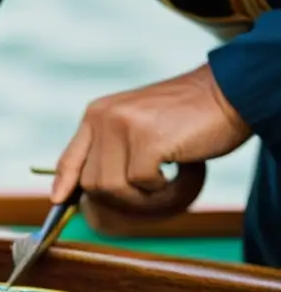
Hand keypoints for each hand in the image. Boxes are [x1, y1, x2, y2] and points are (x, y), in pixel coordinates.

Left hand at [51, 64, 250, 216]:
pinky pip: (144, 185)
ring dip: (146, 196)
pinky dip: (166, 188)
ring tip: (172, 178)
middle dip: (123, 197)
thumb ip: (114, 148)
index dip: (64, 182)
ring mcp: (123, 127)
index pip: (71, 157)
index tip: (59, 200)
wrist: (233, 91)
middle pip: (93, 183)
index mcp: (98, 113)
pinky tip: (184, 168)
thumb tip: (86, 188)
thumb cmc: (190, 115)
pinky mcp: (146, 140)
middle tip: (157, 189)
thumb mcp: (140, 125)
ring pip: (115, 188)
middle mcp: (103, 117)